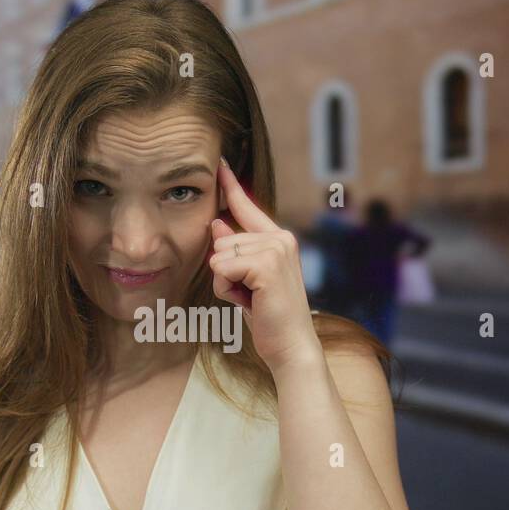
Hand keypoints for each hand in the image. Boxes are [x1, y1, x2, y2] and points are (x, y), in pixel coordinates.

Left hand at [207, 157, 321, 373]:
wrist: (291, 346)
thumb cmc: (269, 317)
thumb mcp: (247, 281)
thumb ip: (235, 251)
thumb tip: (217, 223)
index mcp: (279, 239)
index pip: (247, 207)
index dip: (229, 186)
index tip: (219, 163)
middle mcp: (280, 238)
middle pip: (222, 241)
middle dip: (225, 274)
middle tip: (251, 295)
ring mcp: (275, 249)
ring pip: (219, 256)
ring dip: (225, 284)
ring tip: (251, 299)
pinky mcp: (266, 265)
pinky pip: (221, 269)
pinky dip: (226, 290)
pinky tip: (249, 302)